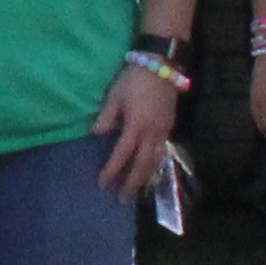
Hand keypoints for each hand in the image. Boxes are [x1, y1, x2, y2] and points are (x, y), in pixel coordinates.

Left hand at [93, 62, 181, 199]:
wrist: (161, 65)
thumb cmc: (134, 79)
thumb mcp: (115, 95)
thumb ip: (106, 117)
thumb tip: (96, 134)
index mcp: (136, 126)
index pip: (122, 154)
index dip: (112, 170)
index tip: (103, 184)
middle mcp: (153, 133)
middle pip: (143, 165)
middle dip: (132, 183)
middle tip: (122, 199)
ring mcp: (164, 131)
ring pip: (155, 161)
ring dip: (145, 178)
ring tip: (136, 191)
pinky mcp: (170, 127)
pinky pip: (162, 152)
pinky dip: (154, 165)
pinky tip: (148, 170)